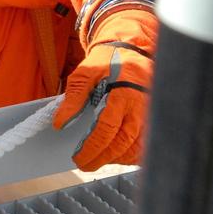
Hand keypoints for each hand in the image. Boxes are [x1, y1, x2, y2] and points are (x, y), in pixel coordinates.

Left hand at [53, 42, 151, 168]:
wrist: (132, 49)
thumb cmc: (108, 60)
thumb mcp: (86, 72)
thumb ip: (74, 97)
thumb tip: (59, 123)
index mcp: (123, 96)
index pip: (108, 129)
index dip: (92, 147)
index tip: (78, 157)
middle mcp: (141, 109)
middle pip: (123, 143)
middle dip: (102, 158)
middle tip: (83, 164)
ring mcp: (150, 115)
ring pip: (138, 148)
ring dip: (117, 159)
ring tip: (97, 160)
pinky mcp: (153, 119)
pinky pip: (146, 144)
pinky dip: (131, 155)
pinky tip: (115, 156)